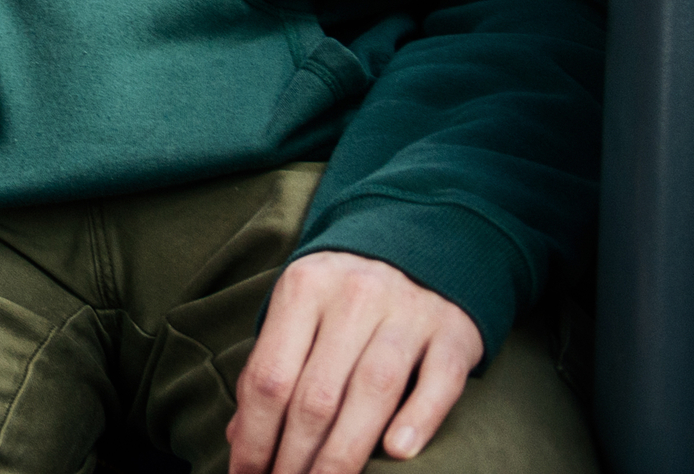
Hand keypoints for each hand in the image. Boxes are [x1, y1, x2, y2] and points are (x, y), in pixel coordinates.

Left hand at [227, 253, 482, 473]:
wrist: (424, 240)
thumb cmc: (346, 294)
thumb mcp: (301, 309)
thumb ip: (272, 365)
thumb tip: (239, 435)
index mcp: (304, 288)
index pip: (270, 376)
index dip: (255, 435)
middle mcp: (354, 297)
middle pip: (317, 393)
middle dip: (295, 456)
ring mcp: (408, 313)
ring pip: (372, 392)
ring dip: (343, 454)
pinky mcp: (454, 333)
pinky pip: (438, 381)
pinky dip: (417, 418)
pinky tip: (396, 452)